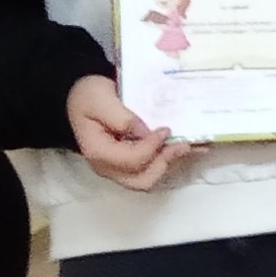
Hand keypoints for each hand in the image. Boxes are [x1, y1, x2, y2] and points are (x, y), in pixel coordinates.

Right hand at [67, 76, 199, 190]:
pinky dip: (172, 160)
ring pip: (151, 177)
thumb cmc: (88, 97)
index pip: (131, 161)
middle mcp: (109, 167)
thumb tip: (145, 132)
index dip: (152, 148)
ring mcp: (120, 168)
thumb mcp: (99, 99)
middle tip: (184, 145)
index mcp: (98, 152)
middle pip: (142, 179)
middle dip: (166, 163)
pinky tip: (192, 149)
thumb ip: (120, 117)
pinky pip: (153, 168)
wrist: (81, 98)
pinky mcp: (131, 163)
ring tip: (194, 146)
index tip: (166, 129)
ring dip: (173, 163)